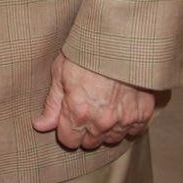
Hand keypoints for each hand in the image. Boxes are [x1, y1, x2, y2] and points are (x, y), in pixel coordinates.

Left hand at [32, 52, 159, 150]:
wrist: (119, 39)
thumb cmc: (86, 52)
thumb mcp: (60, 72)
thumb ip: (52, 104)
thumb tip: (40, 125)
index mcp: (78, 112)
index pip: (69, 141)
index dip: (66, 130)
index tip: (68, 117)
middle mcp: (102, 121)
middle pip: (90, 143)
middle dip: (85, 130)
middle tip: (87, 108)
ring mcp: (124, 119)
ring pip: (111, 139)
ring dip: (106, 128)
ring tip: (103, 105)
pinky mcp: (143, 114)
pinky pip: (133, 131)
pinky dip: (126, 122)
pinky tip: (120, 106)